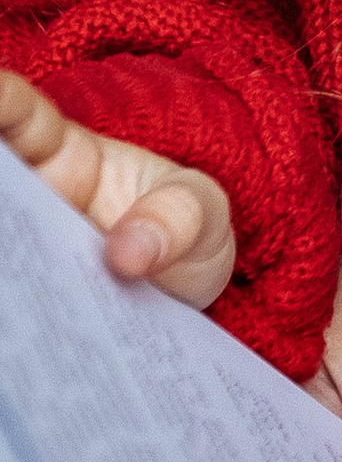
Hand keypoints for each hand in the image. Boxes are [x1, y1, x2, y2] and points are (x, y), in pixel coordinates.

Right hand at [0, 64, 235, 306]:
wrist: (186, 293)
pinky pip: (14, 306)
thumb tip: (129, 255)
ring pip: (4, 249)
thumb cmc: (185, 229)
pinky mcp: (29, 305)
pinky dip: (15, 321)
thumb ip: (180, 218)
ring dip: (6, 266)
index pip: (18, 117)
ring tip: (18, 289)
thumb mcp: (202, 212)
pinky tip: (22, 344)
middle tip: (10, 225)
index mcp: (64, 154)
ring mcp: (26, 254)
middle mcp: (30, 201)